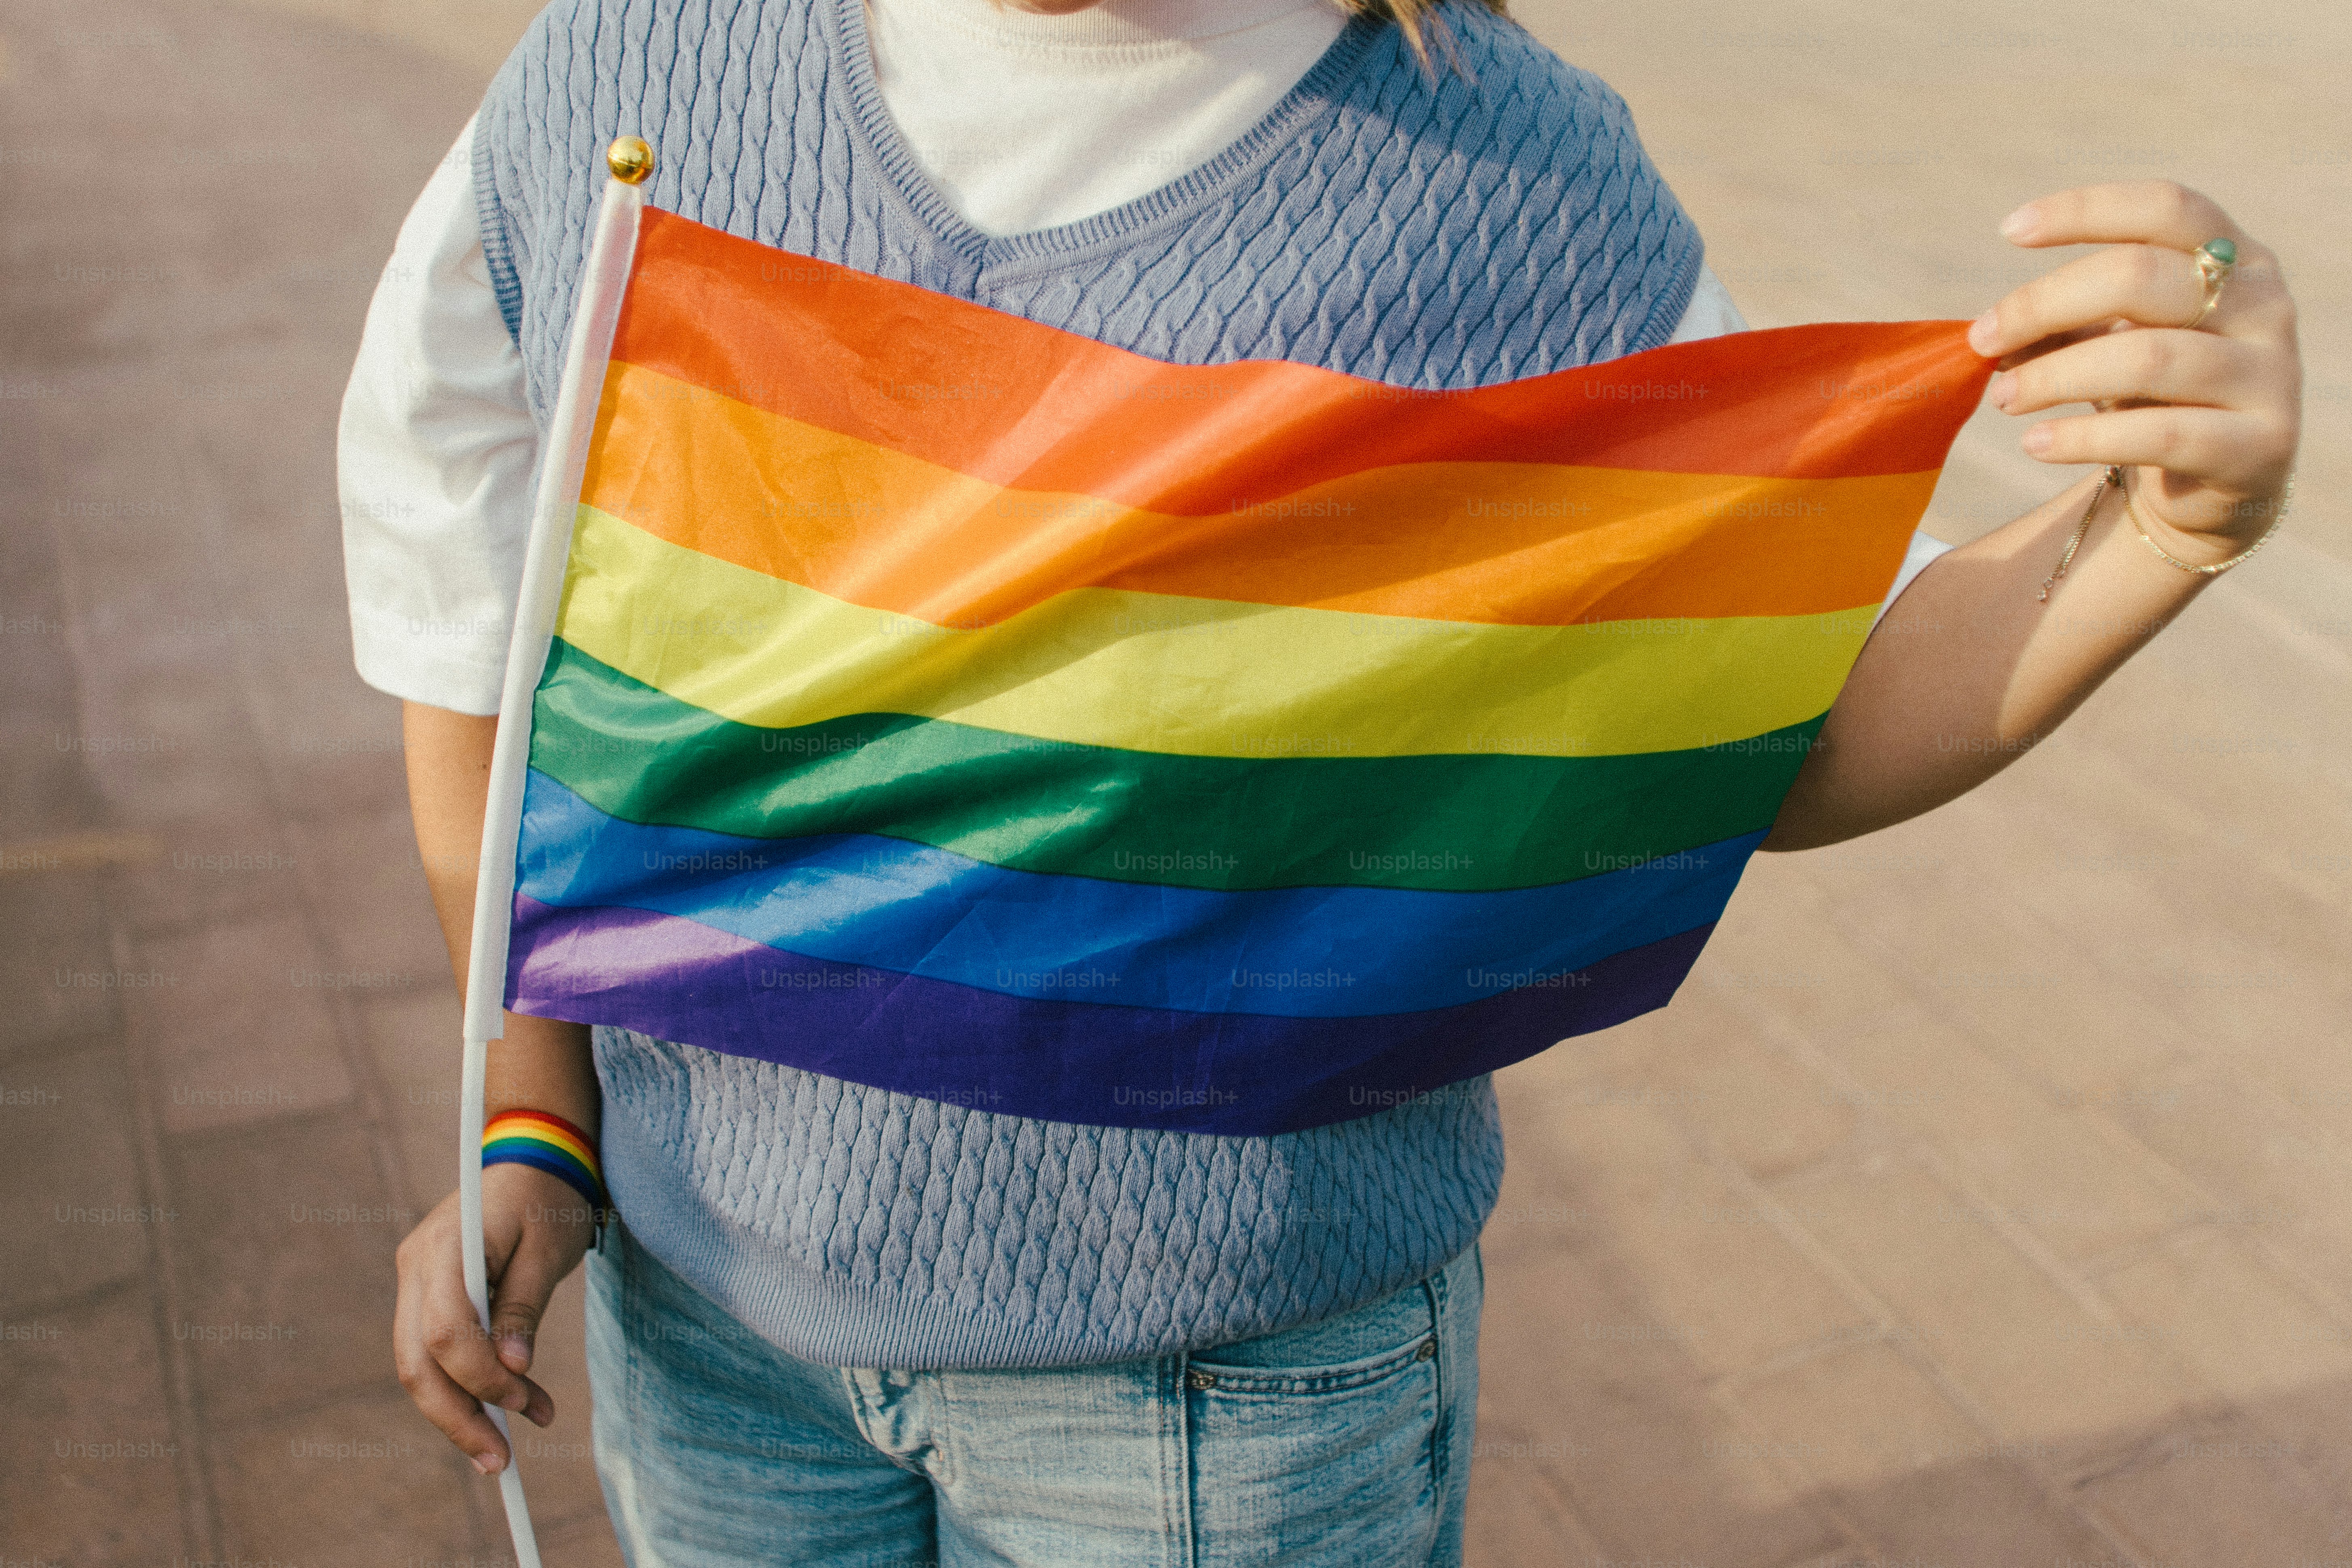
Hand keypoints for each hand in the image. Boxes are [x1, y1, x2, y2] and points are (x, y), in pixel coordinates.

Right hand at [392, 1164, 595, 1473]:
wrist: (535, 1155)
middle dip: (457, 1417)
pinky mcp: (425, 1292)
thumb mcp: (549, 1250)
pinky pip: (430, 1350)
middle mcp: (416, 1265)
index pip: (447, 1332)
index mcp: (448, 1247)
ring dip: (459, 1409)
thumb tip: (513, 1370)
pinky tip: (494, 1410)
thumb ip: (525, 1308)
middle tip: (502, 1463)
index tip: (527, 1406)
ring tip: (505, 1447)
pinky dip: (458, 1385)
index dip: (482, 1379)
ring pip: (417, 1364)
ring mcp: (414, 1279)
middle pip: (417, 1361)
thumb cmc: (550, 1197)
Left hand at [1969, 181, 2300, 564]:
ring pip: (2146, 358)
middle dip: (2044, 304)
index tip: (2009, 231)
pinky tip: (2035, 442)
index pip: (2165, 207)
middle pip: (2141, 276)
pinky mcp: (2258, 447)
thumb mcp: (2113, 343)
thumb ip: (2067, 323)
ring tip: (2002, 398)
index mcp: (2236, 259)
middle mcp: (2264, 306)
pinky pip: (2158, 434)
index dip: (2087, 210)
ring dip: (2053, 376)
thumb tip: (1990, 328)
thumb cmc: (2152, 396)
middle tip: (1983, 339)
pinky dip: (2083, 437)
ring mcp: (2269, 376)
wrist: (2209, 490)